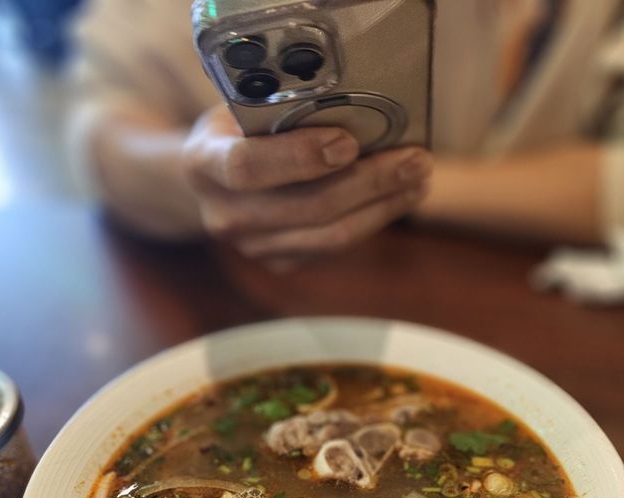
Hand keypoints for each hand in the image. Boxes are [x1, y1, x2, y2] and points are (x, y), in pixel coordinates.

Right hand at [182, 106, 432, 265]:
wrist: (210, 180)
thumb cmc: (238, 129)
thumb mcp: (245, 107)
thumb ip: (285, 113)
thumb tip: (362, 108)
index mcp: (204, 164)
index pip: (250, 167)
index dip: (300, 156)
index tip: (348, 143)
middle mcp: (224, 216)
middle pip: (307, 208)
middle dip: (370, 183)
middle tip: (415, 160)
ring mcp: (252, 247)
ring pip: (330, 236)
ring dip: (383, 207)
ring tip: (419, 180)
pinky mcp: (280, 264)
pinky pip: (335, 247)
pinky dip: (372, 220)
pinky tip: (397, 198)